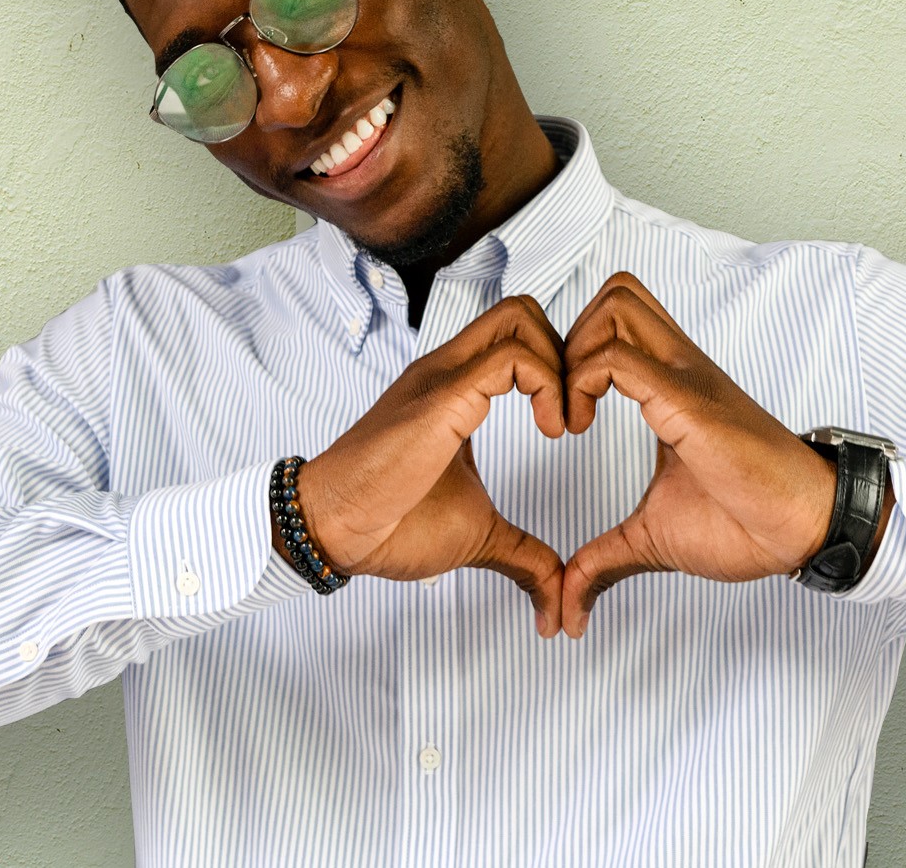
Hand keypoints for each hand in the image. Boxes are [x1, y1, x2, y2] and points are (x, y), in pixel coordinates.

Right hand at [294, 295, 568, 636]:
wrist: (332, 529)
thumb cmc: (389, 524)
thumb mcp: (477, 533)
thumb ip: (522, 554)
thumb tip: (554, 594)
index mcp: (455, 388)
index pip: (518, 335)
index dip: (558, 368)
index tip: (568, 424)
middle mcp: (448, 370)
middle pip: (524, 310)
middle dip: (567, 353)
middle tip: (573, 414)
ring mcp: (444, 377)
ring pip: (521, 318)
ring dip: (560, 366)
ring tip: (560, 425)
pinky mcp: (443, 398)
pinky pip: (510, 358)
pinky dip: (546, 385)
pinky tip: (549, 431)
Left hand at [558, 273, 838, 637]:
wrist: (805, 528)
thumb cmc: (747, 522)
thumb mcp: (653, 538)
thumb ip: (604, 559)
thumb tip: (570, 606)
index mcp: (672, 387)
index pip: (617, 321)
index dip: (574, 356)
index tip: (560, 421)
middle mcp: (680, 369)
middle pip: (615, 294)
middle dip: (571, 338)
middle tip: (561, 405)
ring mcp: (687, 379)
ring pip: (616, 306)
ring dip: (576, 353)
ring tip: (572, 416)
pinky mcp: (689, 403)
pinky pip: (621, 359)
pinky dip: (584, 382)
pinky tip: (581, 430)